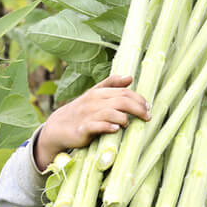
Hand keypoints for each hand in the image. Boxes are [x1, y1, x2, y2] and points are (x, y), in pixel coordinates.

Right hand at [34, 75, 150, 169]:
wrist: (58, 127)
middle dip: (138, 109)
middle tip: (147, 117)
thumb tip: (130, 77)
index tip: (148, 107)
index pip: (124, 92)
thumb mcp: (94, 95)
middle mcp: (94, 101)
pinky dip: (108, 126)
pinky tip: (116, 128)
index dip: (139, 99)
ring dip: (124, 118)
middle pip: (121, 101)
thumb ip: (111, 85)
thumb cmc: (81, 111)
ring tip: (128, 124)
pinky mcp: (82, 129)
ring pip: (110, 112)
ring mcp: (88, 115)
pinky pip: (96, 126)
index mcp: (99, 92)